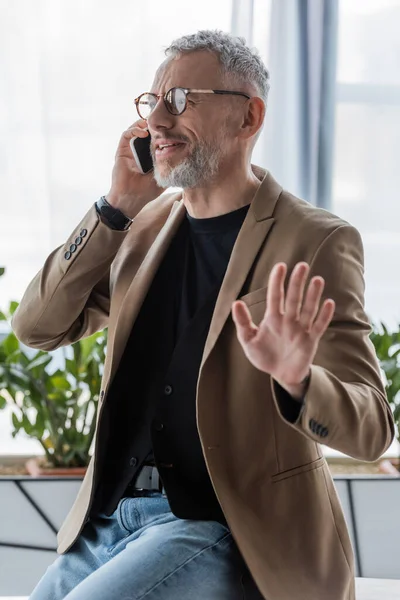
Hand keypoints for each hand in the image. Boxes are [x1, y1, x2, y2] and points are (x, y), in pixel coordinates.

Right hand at [106, 120, 165, 216]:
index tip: (172, 127)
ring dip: (143, 124)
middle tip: (163, 120)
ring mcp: (130, 150)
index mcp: (149, 156)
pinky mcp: (121, 151)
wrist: (131, 199)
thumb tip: (186, 162)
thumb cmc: (146, 191)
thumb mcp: (164, 177)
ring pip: (135, 129)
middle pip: (145, 131)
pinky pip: (126, 135)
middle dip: (153, 124)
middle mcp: (139, 151)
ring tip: (153, 124)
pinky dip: (134, 130)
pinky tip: (144, 133)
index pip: (155, 139)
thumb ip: (171, 168)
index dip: (161, 132)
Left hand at [231, 262, 334, 399]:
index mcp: (273, 318)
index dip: (277, 281)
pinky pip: (319, 326)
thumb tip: (235, 303)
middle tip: (302, 265)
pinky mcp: (311, 341)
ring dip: (313, 296)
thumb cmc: (264, 356)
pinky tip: (328, 303)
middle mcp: (289, 320)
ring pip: (308, 309)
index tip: (280, 266)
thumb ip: (243, 322)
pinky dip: (324, 316)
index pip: (275, 296)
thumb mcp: (249, 340)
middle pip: (294, 298)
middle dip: (297, 282)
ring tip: (317, 280)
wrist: (280, 375)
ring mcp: (301, 330)